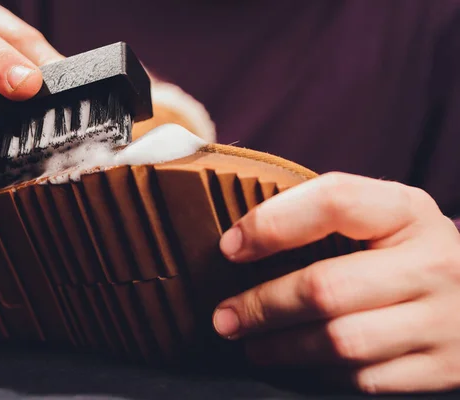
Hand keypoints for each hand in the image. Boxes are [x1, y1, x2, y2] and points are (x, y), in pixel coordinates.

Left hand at [214, 172, 459, 393]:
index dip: (271, 224)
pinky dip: (316, 373)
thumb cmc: (407, 253)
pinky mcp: (440, 369)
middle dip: (262, 306)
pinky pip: (362, 379)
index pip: (333, 201)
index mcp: (408, 211)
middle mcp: (432, 263)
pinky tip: (294, 363)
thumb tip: (243, 239)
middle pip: (326, 287)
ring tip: (249, 343)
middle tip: (224, 316)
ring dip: (280, 347)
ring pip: (339, 341)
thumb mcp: (383, 219)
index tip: (229, 247)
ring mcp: (440, 321)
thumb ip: (327, 218)